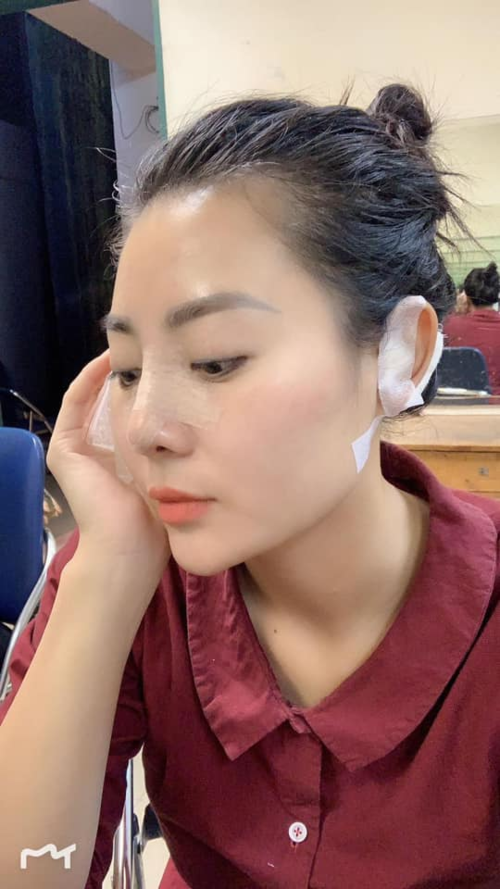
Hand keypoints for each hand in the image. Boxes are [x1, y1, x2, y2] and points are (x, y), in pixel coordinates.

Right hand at [47, 351, 170, 602]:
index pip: (131, 414)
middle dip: (132, 375)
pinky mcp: (64, 450)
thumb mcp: (177, 475)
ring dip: (109, 370)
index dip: (148, 387)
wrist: (131, 550)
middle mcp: (94, 453)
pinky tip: (112, 360)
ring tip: (133, 343)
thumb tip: (213, 424)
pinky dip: (90, 379)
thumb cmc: (160, 521)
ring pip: (91, 397)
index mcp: (119, 460)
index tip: (171, 364)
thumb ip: (184, 453)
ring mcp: (75, 451)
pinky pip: (75, 403)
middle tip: (152, 346)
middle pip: (110, 403)